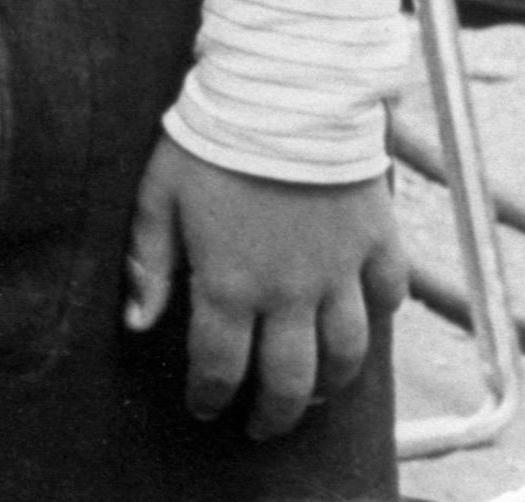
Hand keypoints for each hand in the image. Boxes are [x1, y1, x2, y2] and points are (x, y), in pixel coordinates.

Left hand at [125, 138, 403, 438]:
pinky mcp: (377, 244)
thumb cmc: (210, 139)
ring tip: (313, 395)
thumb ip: (148, 262)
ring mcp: (341, 273)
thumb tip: (135, 323)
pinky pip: (389, 298)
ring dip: (330, 384)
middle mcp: (291, 293)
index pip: (220, 365)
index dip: (209, 395)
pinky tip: (366, 327)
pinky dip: (379, 320)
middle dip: (273, 415)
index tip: (203, 409)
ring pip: (347, 354)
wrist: (283, 96)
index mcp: (231, 284)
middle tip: (261, 428)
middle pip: (290, 380)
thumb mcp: (158, 194)